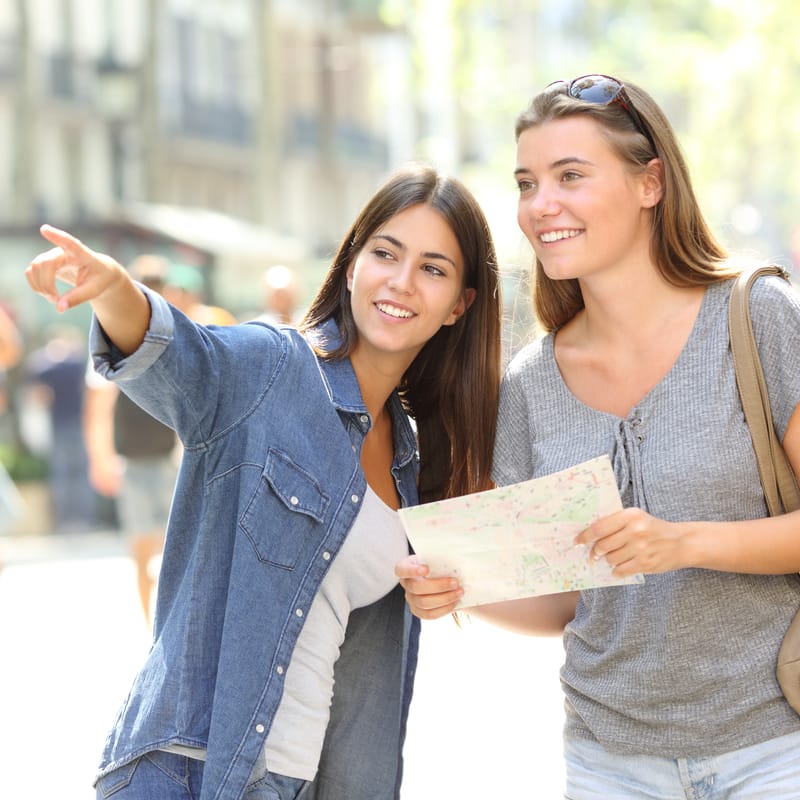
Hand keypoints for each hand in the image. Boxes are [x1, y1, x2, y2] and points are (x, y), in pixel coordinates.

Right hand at [26, 225, 128, 312]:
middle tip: (56, 300)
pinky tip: (47, 294)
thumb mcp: (94, 290)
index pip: (69, 243)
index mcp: (82, 254)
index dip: (57, 236)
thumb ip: (78, 298)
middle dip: (46, 284)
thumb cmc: (99, 279)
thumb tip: (59, 308)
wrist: (99, 273)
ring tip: (54, 299)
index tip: (44, 229)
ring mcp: (52, 256)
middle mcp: (63, 251)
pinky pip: (31, 272)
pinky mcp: (45, 262)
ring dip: (40, 286)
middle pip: (44, 263)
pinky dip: (36, 286)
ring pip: (34, 267)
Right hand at [395, 555, 463, 619]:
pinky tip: (455, 602)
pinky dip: (444, 609)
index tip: (427, 569)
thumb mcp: (434, 557)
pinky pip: (430, 614)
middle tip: (456, 582)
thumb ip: (438, 559)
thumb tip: (455, 563)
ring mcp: (411, 599)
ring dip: (445, 598)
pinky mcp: (418, 611)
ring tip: (459, 592)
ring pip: (424, 603)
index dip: (412, 571)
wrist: (440, 577)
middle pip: (416, 588)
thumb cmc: (436, 563)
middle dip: (439, 586)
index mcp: (405, 567)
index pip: (401, 570)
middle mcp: (406, 584)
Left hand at [574, 507, 688, 576]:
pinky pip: (621, 570)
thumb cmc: (653, 529)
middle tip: (594, 553)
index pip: (599, 527)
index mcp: (630, 515)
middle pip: (603, 545)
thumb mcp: (636, 518)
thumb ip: (615, 522)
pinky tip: (619, 567)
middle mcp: (635, 531)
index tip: (577, 541)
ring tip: (614, 557)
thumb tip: (589, 534)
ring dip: (608, 560)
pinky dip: (617, 571)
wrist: (682, 542)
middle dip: (595, 551)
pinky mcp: (646, 563)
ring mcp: (641, 548)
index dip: (585, 536)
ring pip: (611, 559)